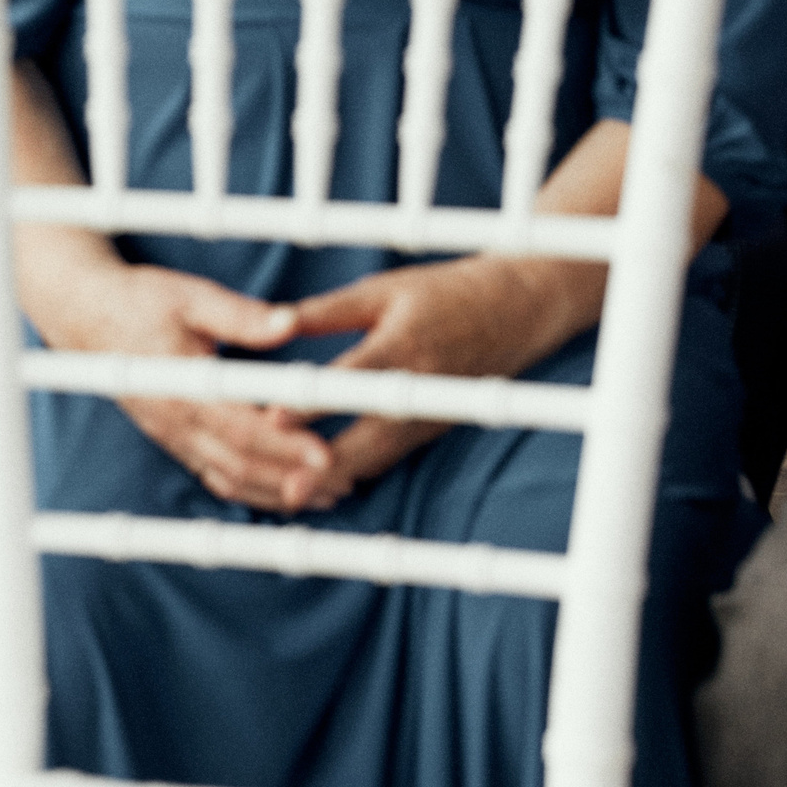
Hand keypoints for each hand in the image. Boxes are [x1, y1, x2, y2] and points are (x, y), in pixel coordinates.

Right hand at [32, 260, 330, 511]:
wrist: (84, 315)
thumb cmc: (139, 301)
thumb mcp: (191, 296)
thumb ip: (241, 315)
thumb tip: (290, 324)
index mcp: (181, 386)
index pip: (241, 427)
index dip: (284, 445)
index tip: (326, 454)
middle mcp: (175, 420)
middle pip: (240, 464)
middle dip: (293, 478)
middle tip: (345, 480)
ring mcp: (172, 435)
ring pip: (229, 478)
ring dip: (278, 491)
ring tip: (329, 493)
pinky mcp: (173, 438)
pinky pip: (214, 475)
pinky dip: (252, 490)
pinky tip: (285, 489)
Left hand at [274, 255, 602, 509]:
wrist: (517, 310)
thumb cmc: (443, 293)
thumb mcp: (382, 290)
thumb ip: (325, 310)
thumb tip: (269, 322)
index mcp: (405, 344)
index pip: (356, 379)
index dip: (316, 400)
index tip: (274, 417)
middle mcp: (422, 388)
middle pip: (371, 435)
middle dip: (327, 464)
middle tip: (284, 488)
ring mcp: (431, 415)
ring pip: (380, 457)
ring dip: (338, 478)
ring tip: (291, 496)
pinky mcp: (432, 429)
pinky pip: (389, 458)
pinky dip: (355, 473)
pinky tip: (319, 486)